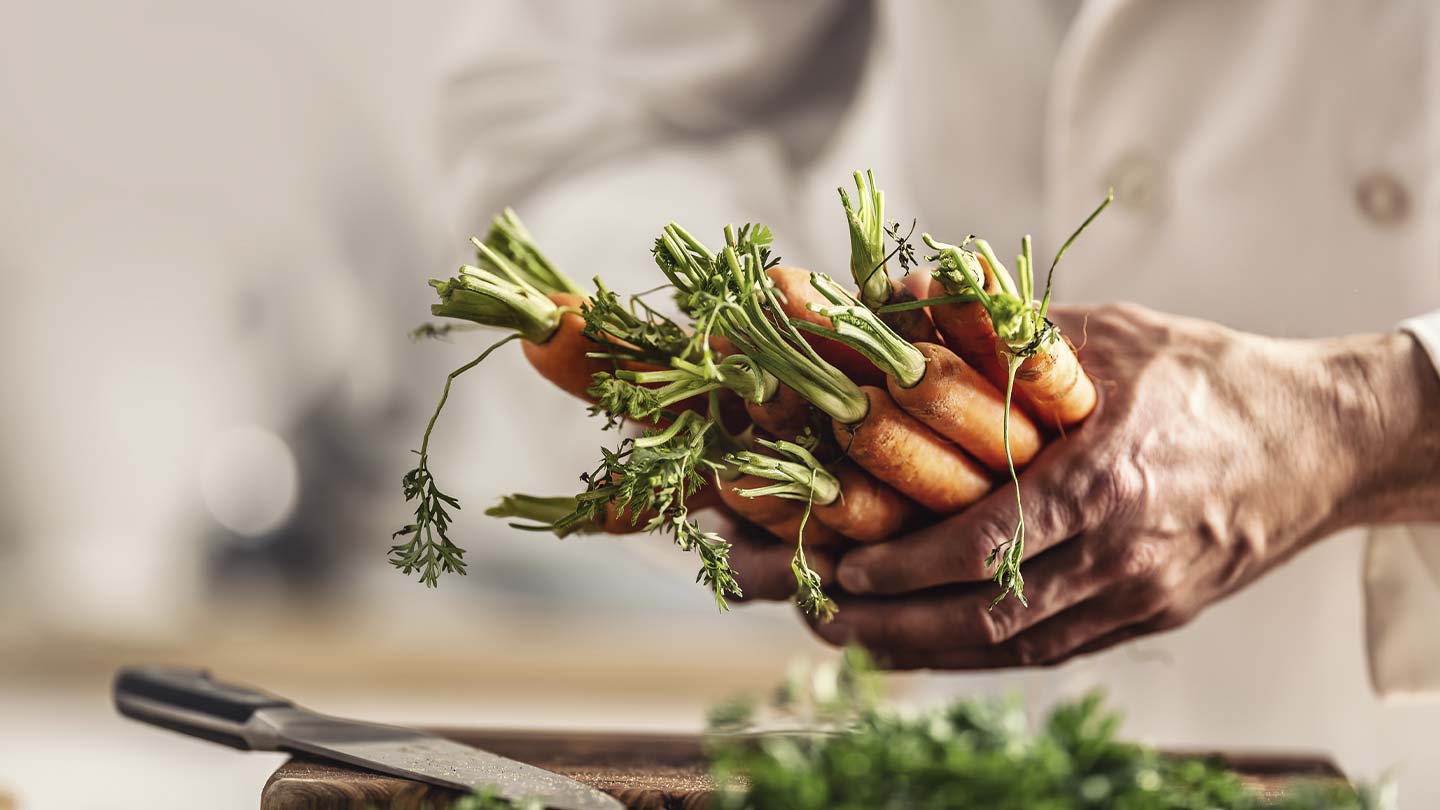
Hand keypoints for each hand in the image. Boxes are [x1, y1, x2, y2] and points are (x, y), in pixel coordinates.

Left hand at [810, 303, 1439, 668]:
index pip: (987, 543)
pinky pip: (1047, 652)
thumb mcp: (1111, 336)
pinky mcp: (1149, 621)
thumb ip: (1002, 328)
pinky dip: (976, 653)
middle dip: (891, 624)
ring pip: (1009, 649)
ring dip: (922, 650)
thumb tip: (895, 296)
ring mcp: (1139, 599)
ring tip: (850, 635)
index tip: (843, 563)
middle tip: (817, 610)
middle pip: (985, 617)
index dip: (906, 565)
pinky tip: (923, 642)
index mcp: (1109, 480)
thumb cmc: (1208, 379)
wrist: (1318, 442)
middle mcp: (1122, 556)